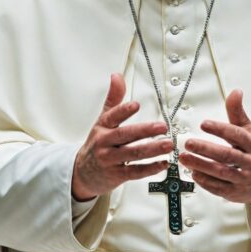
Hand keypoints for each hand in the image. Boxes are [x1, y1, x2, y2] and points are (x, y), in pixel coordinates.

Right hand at [72, 74, 171, 199]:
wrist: (82, 173)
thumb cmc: (97, 144)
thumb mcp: (102, 120)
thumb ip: (113, 99)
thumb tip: (117, 76)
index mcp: (103, 127)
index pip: (112, 117)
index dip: (123, 111)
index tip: (135, 105)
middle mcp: (105, 143)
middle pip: (125, 135)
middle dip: (144, 131)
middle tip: (163, 127)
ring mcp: (110, 160)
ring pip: (132, 154)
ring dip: (152, 150)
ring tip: (168, 145)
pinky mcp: (117, 175)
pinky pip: (135, 172)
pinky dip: (150, 168)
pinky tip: (163, 163)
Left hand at [180, 89, 250, 209]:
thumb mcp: (249, 131)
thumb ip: (238, 113)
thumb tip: (236, 92)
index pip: (237, 135)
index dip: (220, 129)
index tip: (204, 124)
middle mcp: (249, 162)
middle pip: (227, 155)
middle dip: (206, 149)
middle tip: (188, 143)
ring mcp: (243, 178)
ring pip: (221, 172)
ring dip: (201, 165)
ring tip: (184, 158)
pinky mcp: (235, 192)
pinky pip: (219, 188)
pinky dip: (205, 181)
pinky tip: (194, 173)